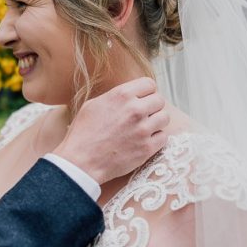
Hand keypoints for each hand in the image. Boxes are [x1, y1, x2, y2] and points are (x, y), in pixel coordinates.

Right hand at [54, 77, 168, 184]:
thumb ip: (115, 97)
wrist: (81, 162)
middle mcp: (135, 109)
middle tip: (143, 116)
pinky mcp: (147, 148)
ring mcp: (143, 129)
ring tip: (145, 128)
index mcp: (121, 95)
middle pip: (159, 100)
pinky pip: (163, 137)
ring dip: (156, 122)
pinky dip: (156, 139)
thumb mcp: (93, 105)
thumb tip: (129, 96)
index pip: (149, 84)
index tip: (142, 100)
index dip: (146, 92)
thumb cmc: (83, 134)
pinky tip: (144, 141)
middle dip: (152, 107)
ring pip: (165, 117)